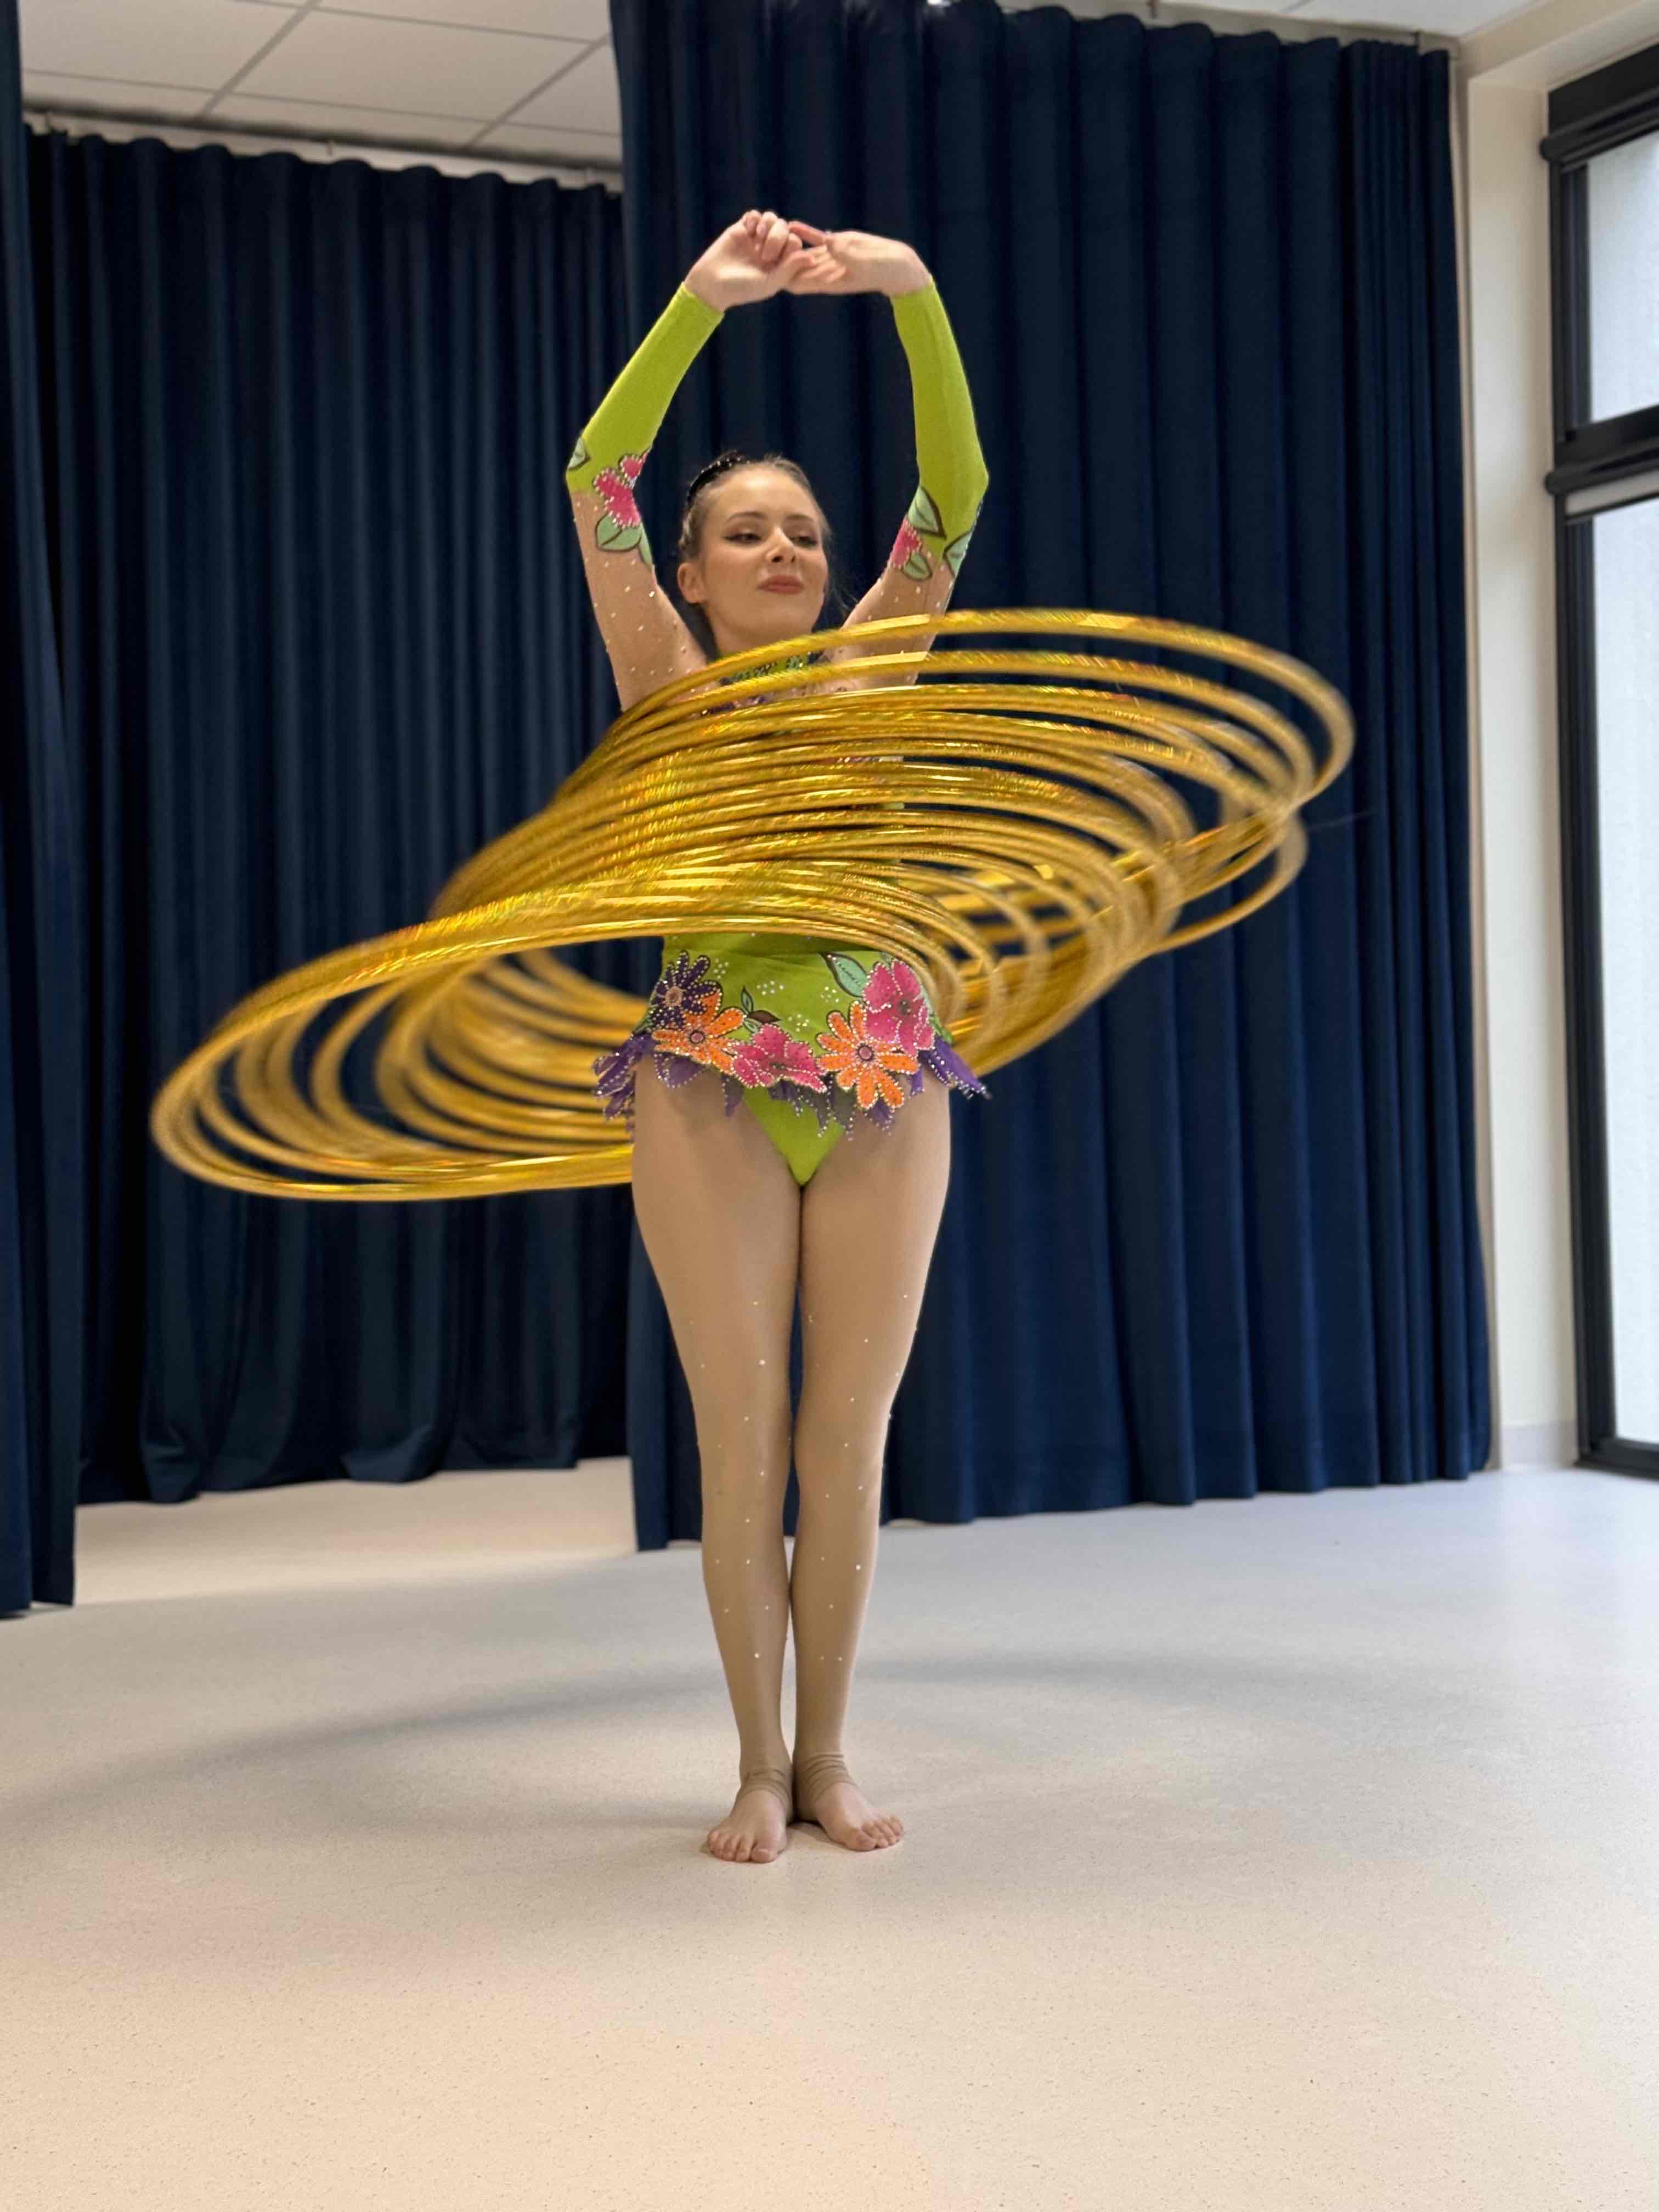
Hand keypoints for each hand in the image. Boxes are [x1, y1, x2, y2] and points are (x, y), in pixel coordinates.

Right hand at [684, 210, 815, 310]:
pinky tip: (748, 233)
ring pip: (771, 218)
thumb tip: (812, 259)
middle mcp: (770, 248)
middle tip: (763, 255)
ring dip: (767, 226)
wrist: (712, 283)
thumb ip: (790, 269)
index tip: (776, 259)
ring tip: (757, 239)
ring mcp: (756, 238)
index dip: (790, 245)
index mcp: (780, 262)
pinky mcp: (741, 229)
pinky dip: (754, 220)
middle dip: (777, 237)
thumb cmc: (742, 288)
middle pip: (784, 227)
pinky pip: (754, 215)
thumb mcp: (769, 283)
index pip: (795, 243)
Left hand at [779, 225, 930, 298]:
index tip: (768, 267)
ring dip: (788, 246)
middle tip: (760, 249)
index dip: (781, 275)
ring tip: (771, 234)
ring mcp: (830, 258)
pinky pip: (816, 238)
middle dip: (779, 261)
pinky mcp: (837, 244)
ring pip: (802, 253)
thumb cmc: (884, 269)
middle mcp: (824, 271)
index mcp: (828, 281)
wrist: (897, 266)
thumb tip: (829, 242)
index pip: (797, 283)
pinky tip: (790, 223)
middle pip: (794, 269)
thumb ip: (846, 253)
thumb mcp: (864, 261)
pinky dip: (804, 232)